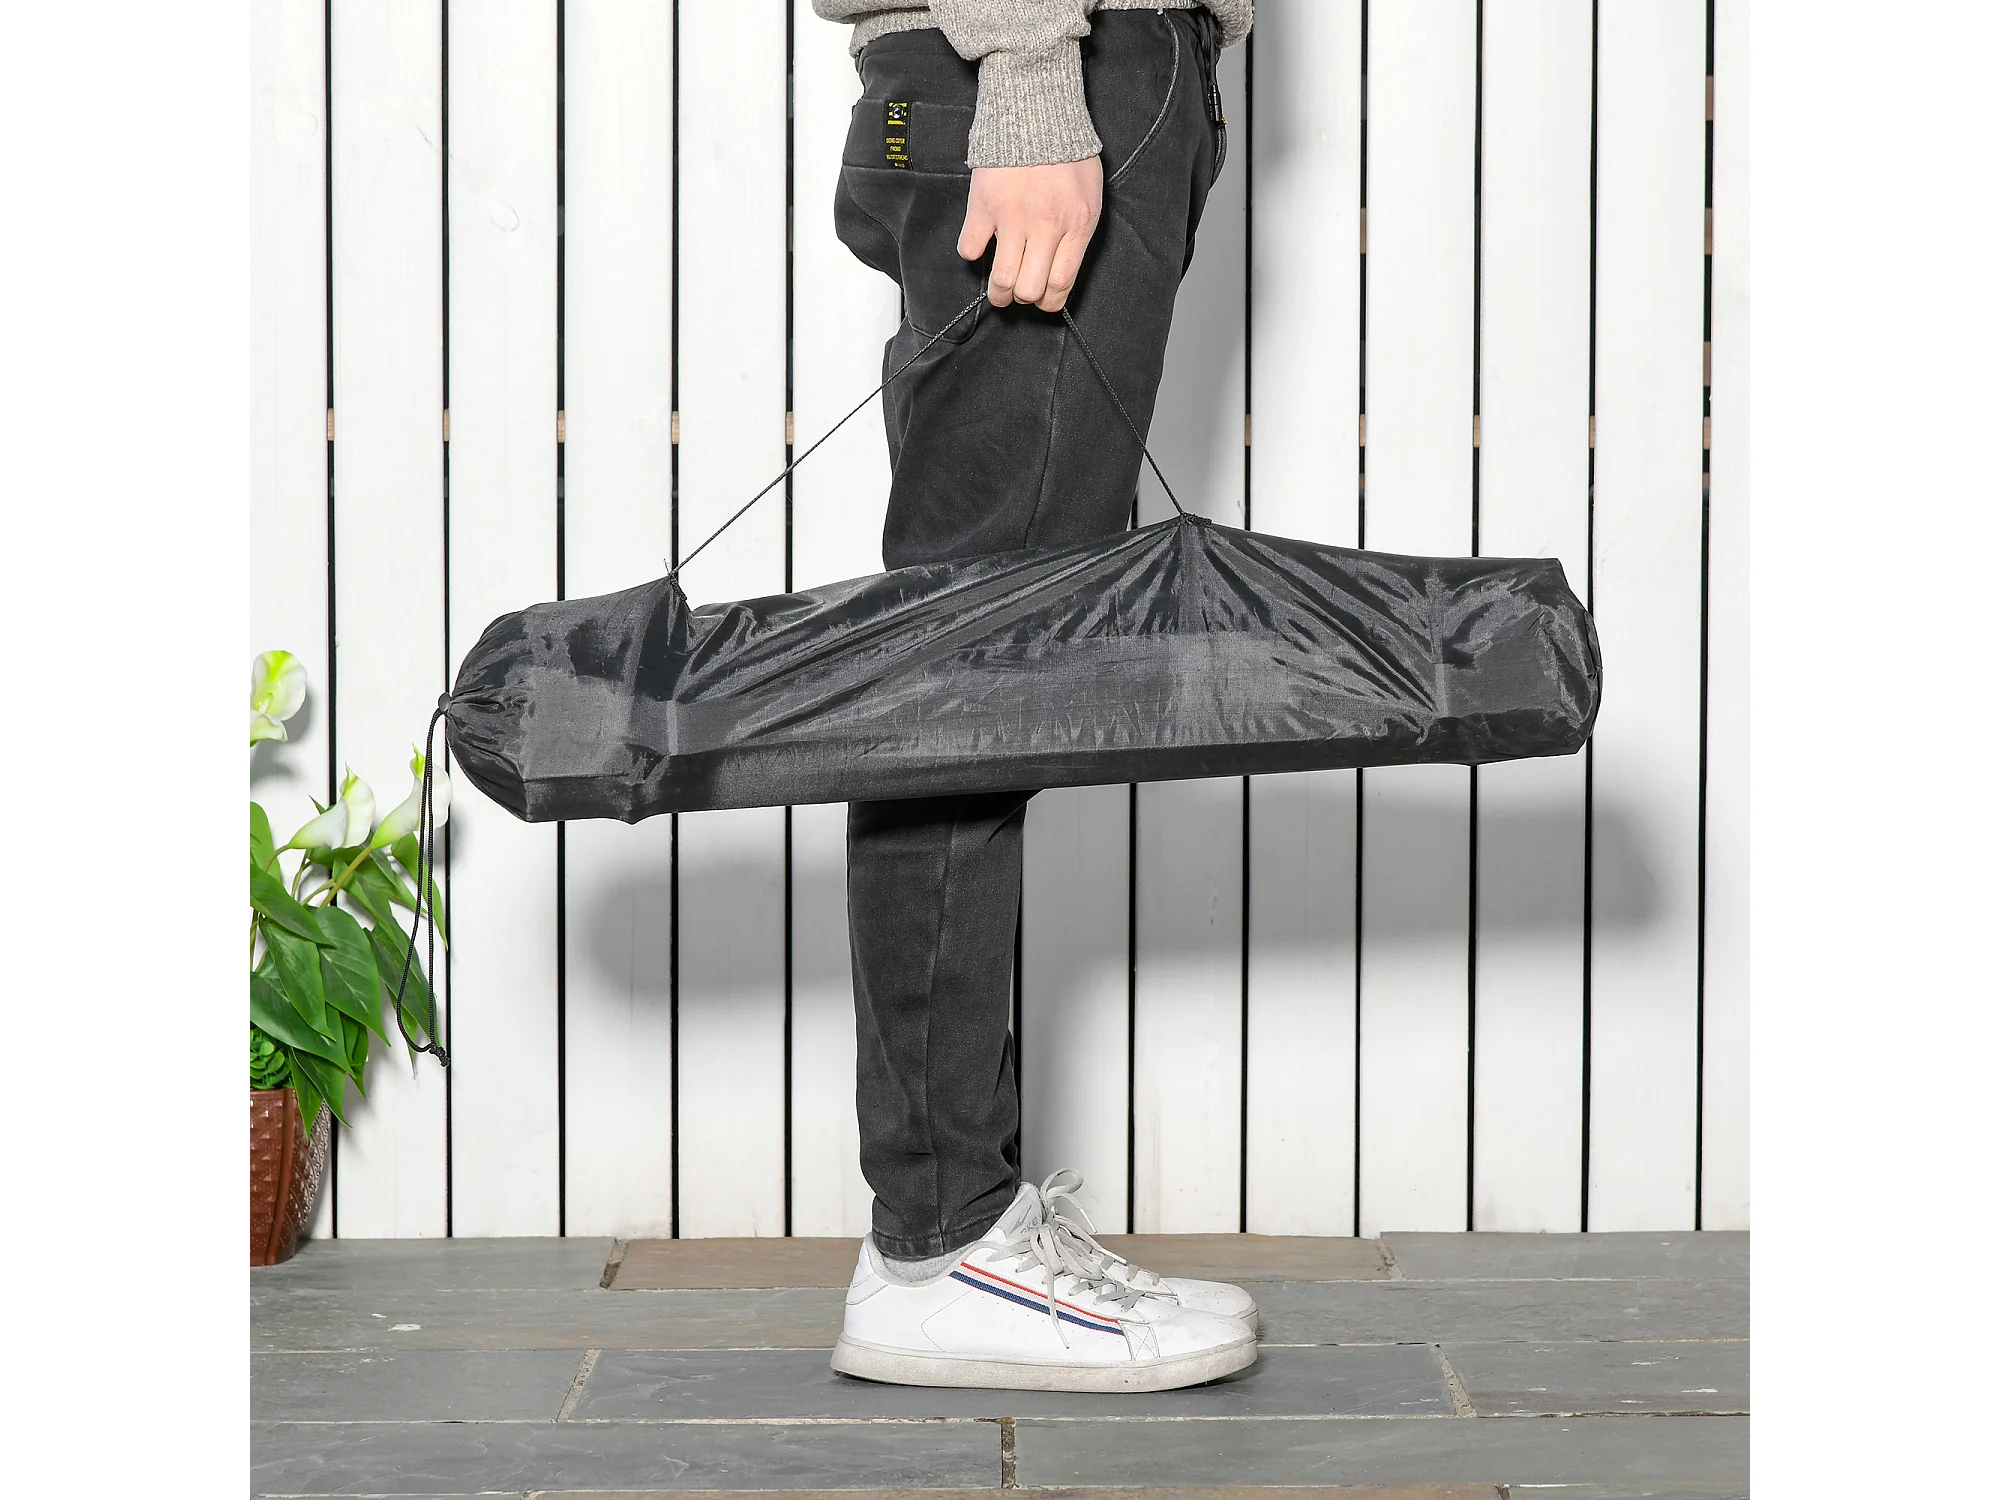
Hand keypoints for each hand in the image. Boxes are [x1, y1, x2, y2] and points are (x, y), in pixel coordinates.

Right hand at [957, 158, 1103, 311]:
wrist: (1038, 112)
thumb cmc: (1068, 154)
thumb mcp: (1090, 195)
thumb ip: (1077, 233)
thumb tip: (1060, 270)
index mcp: (1076, 225)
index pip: (1060, 284)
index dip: (1049, 302)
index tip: (1043, 301)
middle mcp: (1045, 226)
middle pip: (1030, 289)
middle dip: (1023, 299)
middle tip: (1018, 293)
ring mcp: (1012, 217)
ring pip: (1001, 279)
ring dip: (998, 292)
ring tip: (998, 289)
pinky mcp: (984, 205)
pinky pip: (970, 248)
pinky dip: (972, 252)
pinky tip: (981, 243)